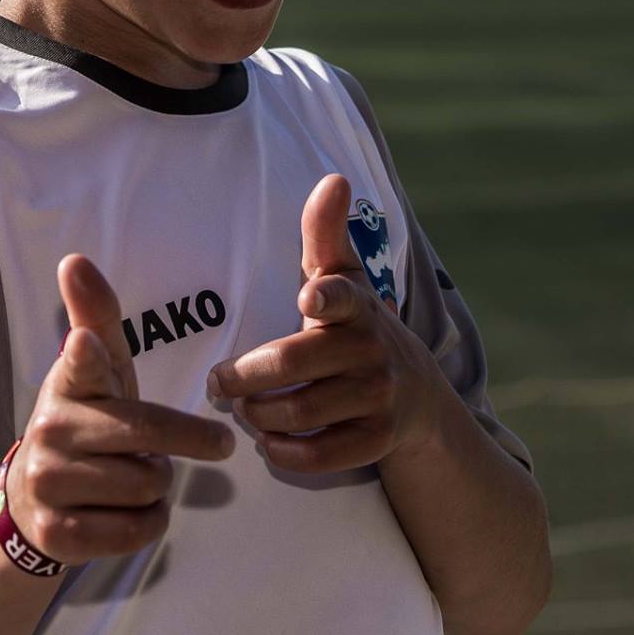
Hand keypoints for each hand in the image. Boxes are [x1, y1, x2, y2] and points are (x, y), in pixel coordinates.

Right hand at [6, 253, 236, 565]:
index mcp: (67, 383)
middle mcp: (51, 430)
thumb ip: (97, 317)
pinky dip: (149, 522)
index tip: (85, 344)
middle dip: (185, 443)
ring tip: (132, 477)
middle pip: (148, 438)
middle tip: (204, 445)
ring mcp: (49, 484)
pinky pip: (139, 530)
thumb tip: (74, 259)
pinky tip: (124, 510)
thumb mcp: (98, 371)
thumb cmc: (87, 422)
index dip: (85, 355)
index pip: (78, 365)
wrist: (33, 499)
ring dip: (159, 485)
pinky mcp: (58, 534)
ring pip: (150, 486)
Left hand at [206, 173, 444, 474]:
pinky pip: (318, 456)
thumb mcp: (343, 278)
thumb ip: (325, 234)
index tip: (307, 298)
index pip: (344, 297)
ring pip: (297, 412)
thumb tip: (334, 179)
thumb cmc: (354, 326)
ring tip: (245, 408)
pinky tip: (271, 441)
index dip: (326, 296)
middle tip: (219, 382)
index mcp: (357, 306)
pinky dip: (285, 453)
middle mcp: (373, 351)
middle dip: (243, 377)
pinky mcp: (377, 442)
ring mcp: (379, 398)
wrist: (414, 395)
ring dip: (258, 416)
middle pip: (292, 366)